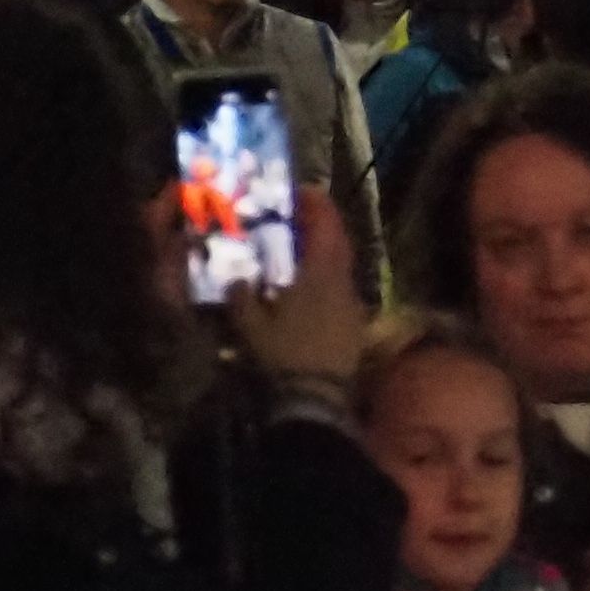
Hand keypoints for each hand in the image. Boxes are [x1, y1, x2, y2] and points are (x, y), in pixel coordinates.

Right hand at [228, 186, 368, 392]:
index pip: (327, 225)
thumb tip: (235, 279)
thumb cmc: (283, 355)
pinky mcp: (355, 324)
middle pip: (338, 242)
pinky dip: (327, 280)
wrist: (317, 398)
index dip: (316, 204)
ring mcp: (353, 303)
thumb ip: (242, 298)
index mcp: (323, 272)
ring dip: (324, 253)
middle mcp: (344, 280)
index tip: (301, 192)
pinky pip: (342, 288)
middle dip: (321, 226)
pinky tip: (307, 290)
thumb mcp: (252, 327)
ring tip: (298, 253)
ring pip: (342, 265)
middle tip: (298, 219)